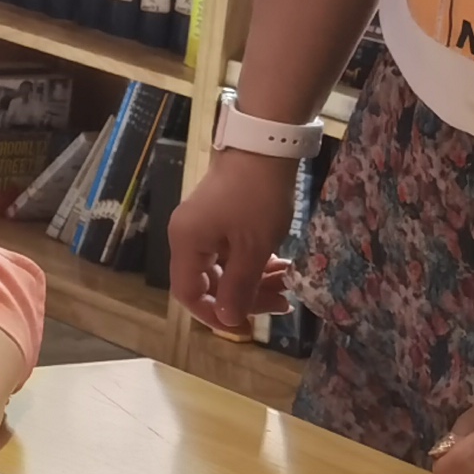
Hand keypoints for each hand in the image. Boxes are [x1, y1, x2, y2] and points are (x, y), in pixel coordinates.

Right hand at [166, 147, 299, 337]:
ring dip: (254, 281)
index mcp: (187, 245)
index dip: (214, 315)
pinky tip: (279, 265)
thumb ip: (239, 287)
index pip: (188, 294)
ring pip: (223, 269)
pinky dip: (253, 264)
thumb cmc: (256, 199)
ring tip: (287, 285)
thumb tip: (228, 320)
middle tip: (282, 303)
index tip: (247, 325)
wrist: (263, 149)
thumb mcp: (253, 248)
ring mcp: (202, 228)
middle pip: (208, 283)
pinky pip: (230, 253)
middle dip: (245, 297)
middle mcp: (187, 238)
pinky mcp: (218, 219)